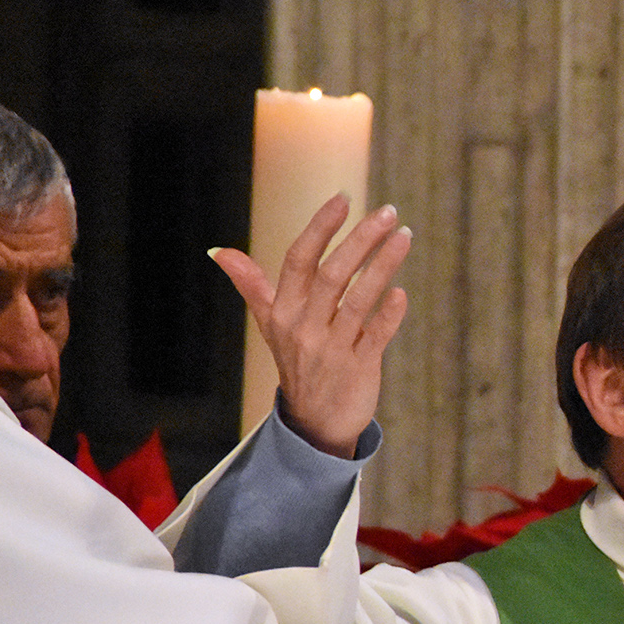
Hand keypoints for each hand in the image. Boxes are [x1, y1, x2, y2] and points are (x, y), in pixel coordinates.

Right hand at [210, 194, 411, 457]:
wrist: (314, 424)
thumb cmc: (297, 363)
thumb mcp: (270, 325)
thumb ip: (252, 286)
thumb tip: (218, 252)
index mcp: (283, 312)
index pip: (298, 260)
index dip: (320, 228)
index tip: (342, 199)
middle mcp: (305, 328)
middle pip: (331, 275)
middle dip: (360, 240)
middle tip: (388, 212)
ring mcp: (332, 349)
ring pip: (358, 301)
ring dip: (383, 266)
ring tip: (405, 236)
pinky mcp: (359, 369)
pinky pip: (375, 337)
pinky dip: (389, 315)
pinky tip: (402, 292)